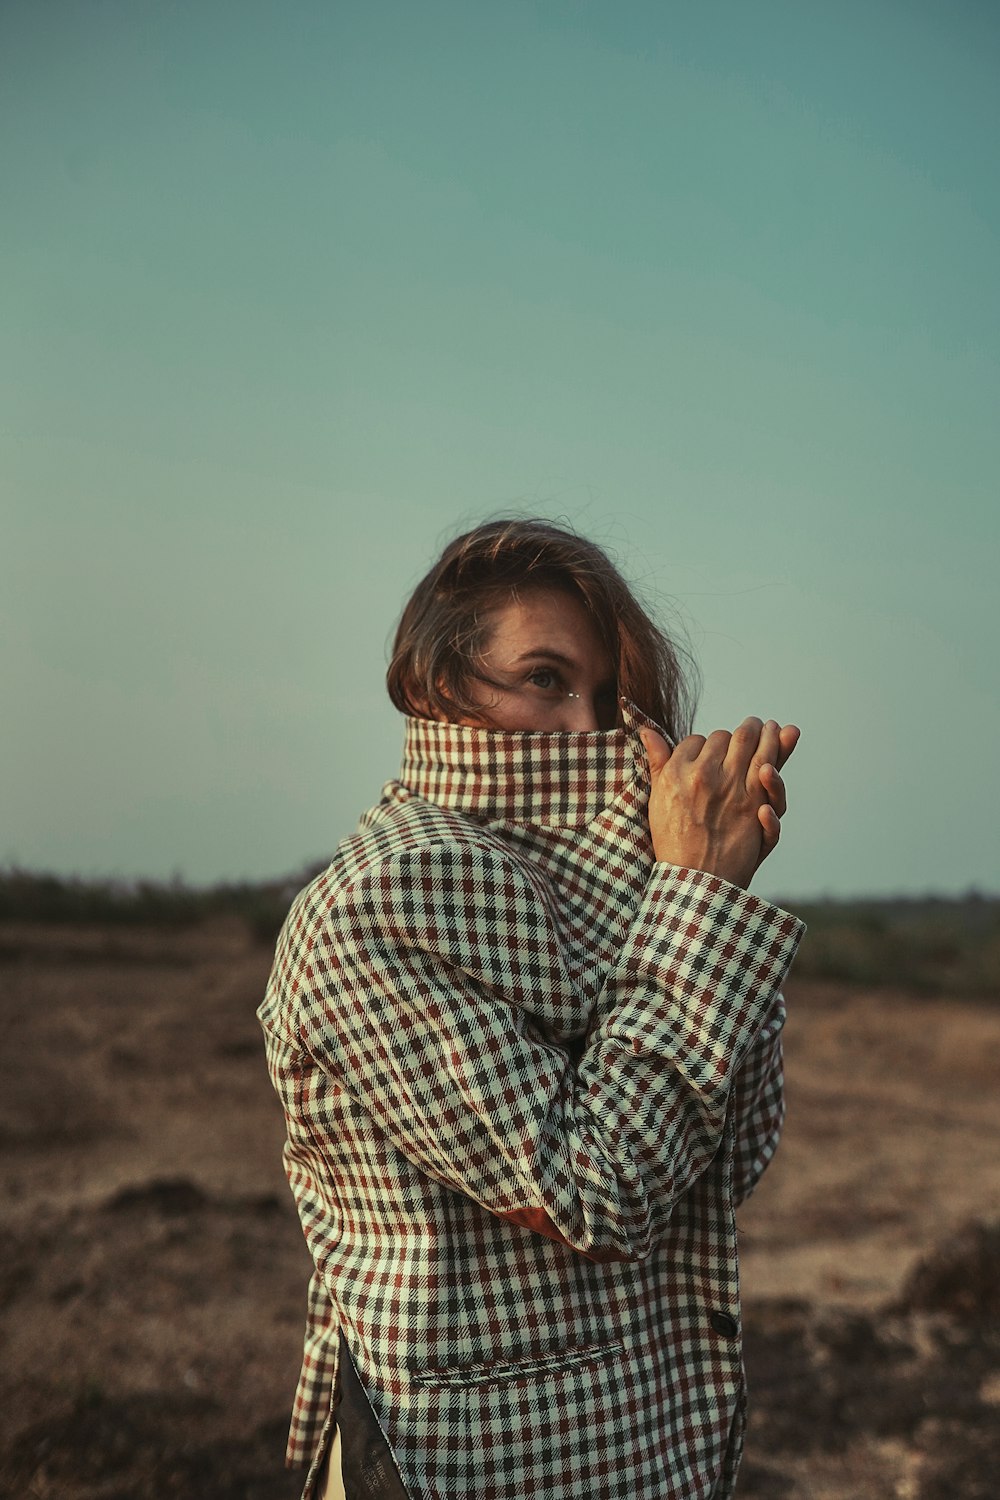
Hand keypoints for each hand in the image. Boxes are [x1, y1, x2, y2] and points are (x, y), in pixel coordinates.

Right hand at [639, 717, 798, 889]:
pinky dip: (774, 777)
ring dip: (768, 735)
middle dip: (744, 729)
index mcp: (678, 772)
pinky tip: (773, 769)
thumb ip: (657, 762)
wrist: (692, 881)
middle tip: (753, 725)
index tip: (713, 751)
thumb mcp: (657, 799)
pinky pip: (769, 783)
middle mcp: (706, 776)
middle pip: (730, 738)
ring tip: (773, 728)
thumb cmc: (672, 842)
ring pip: (756, 749)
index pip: (699, 740)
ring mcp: (734, 791)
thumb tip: (646, 731)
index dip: (709, 744)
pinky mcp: (754, 809)